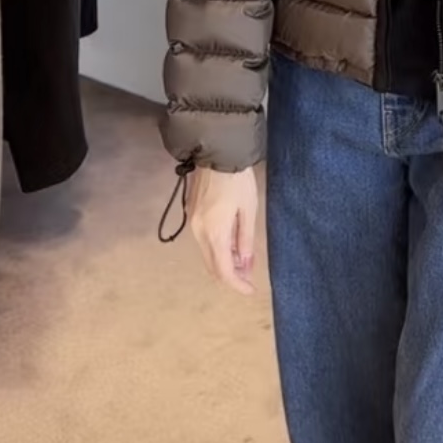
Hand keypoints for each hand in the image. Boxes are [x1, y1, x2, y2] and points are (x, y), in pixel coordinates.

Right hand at [189, 167, 259, 295]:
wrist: (216, 151)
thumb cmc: (237, 180)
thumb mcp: (248, 210)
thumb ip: (245, 239)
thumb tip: (244, 263)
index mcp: (214, 233)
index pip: (223, 271)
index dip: (237, 285)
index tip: (251, 290)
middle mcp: (198, 232)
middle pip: (211, 266)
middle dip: (230, 275)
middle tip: (249, 276)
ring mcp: (192, 222)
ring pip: (206, 253)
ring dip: (223, 261)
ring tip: (243, 258)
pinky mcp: (191, 212)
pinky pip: (203, 239)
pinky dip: (216, 247)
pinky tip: (231, 242)